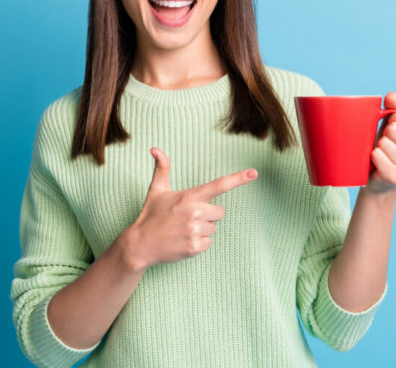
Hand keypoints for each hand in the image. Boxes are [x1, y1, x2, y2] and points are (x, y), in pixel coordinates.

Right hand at [125, 147, 257, 270]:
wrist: (140, 244)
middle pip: (220, 212)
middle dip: (208, 215)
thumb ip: (162, 168)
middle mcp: (195, 212)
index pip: (219, 185)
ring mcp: (195, 230)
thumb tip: (155, 148)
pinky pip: (208, 243)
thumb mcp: (157, 190)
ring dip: (201, 229)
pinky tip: (183, 240)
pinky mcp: (195, 247)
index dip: (238, 178)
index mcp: (190, 196)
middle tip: (187, 217)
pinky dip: (198, 243)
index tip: (254, 172)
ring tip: (182, 229)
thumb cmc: (151, 214)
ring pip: (213, 228)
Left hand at [365, 92, 395, 194]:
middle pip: (395, 129)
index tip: (392, 129)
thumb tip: (391, 95)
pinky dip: (372, 156)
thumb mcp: (391, 127)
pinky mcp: (395, 177)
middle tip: (384, 145)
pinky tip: (375, 162)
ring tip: (380, 154)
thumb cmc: (385, 148)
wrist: (376, 179)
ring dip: (377, 146)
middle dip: (385, 134)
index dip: (394, 120)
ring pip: (384, 142)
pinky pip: (377, 155)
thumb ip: (393, 109)